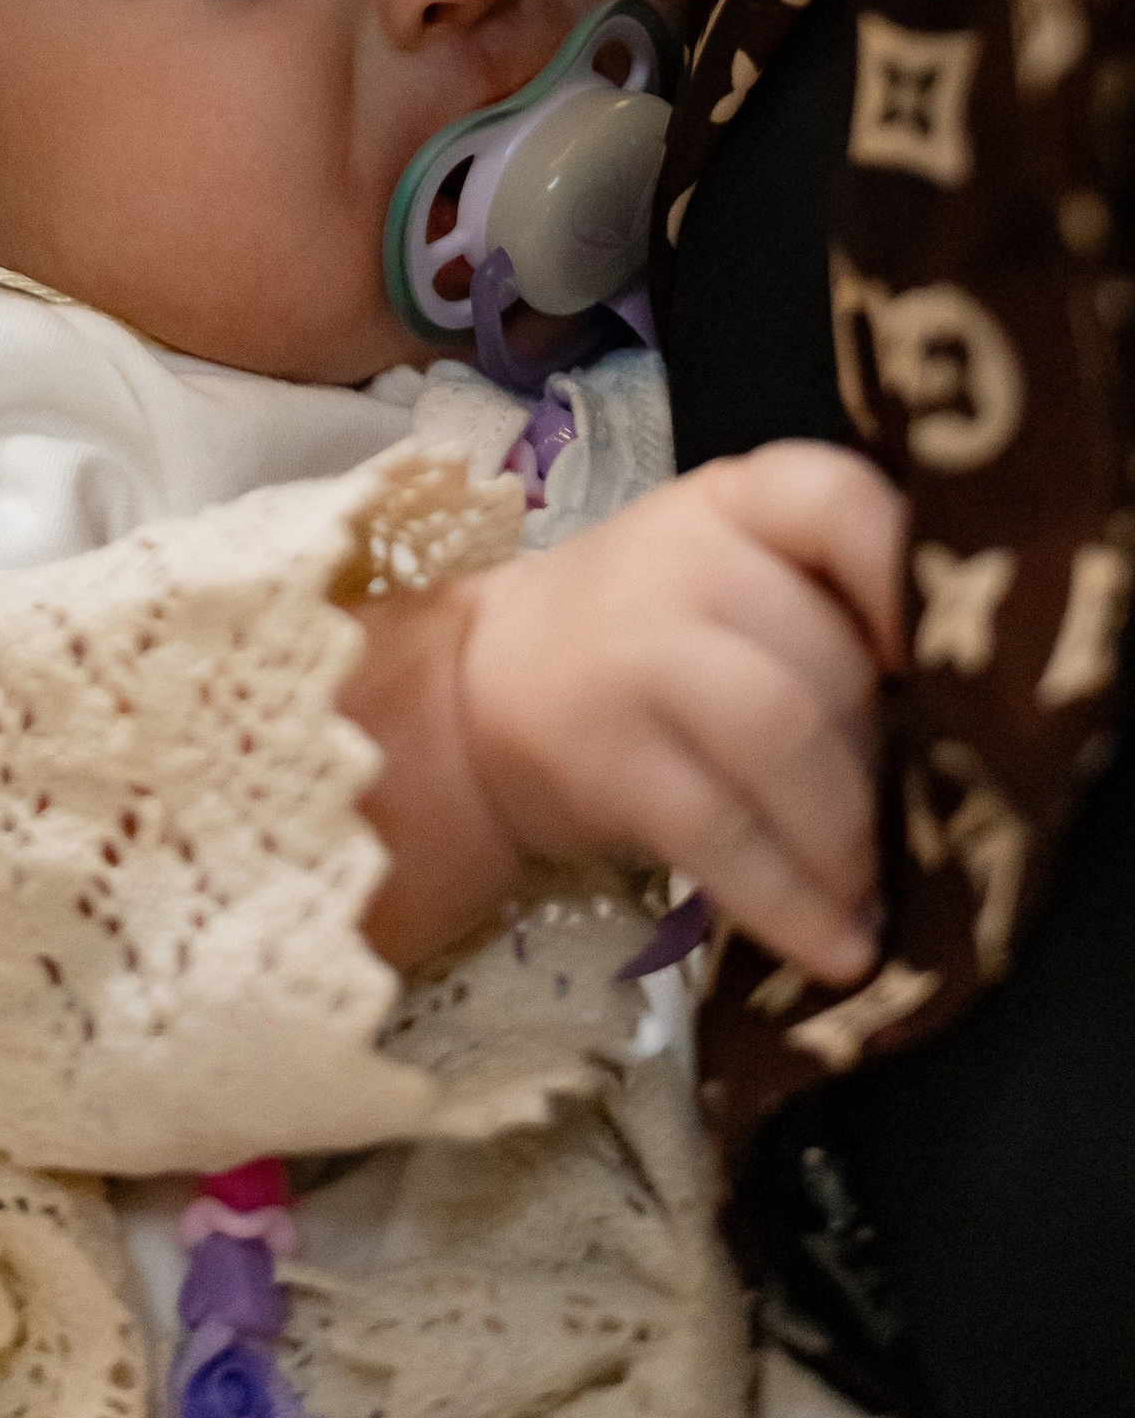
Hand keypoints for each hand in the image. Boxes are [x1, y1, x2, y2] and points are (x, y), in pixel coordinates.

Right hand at [453, 445, 908, 984]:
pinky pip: (720, 832)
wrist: (481, 687)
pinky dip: (790, 902)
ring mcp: (632, 651)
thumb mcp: (734, 579)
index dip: (906, 581)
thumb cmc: (650, 638)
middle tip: (909, 828)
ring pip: (783, 735)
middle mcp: (682, 557)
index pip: (838, 500)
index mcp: (735, 502)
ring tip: (871, 893)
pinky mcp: (602, 756)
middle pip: (828, 657)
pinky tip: (834, 948)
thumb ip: (834, 614)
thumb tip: (966, 740)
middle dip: (886, 765)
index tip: (939, 672)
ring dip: (849, 837)